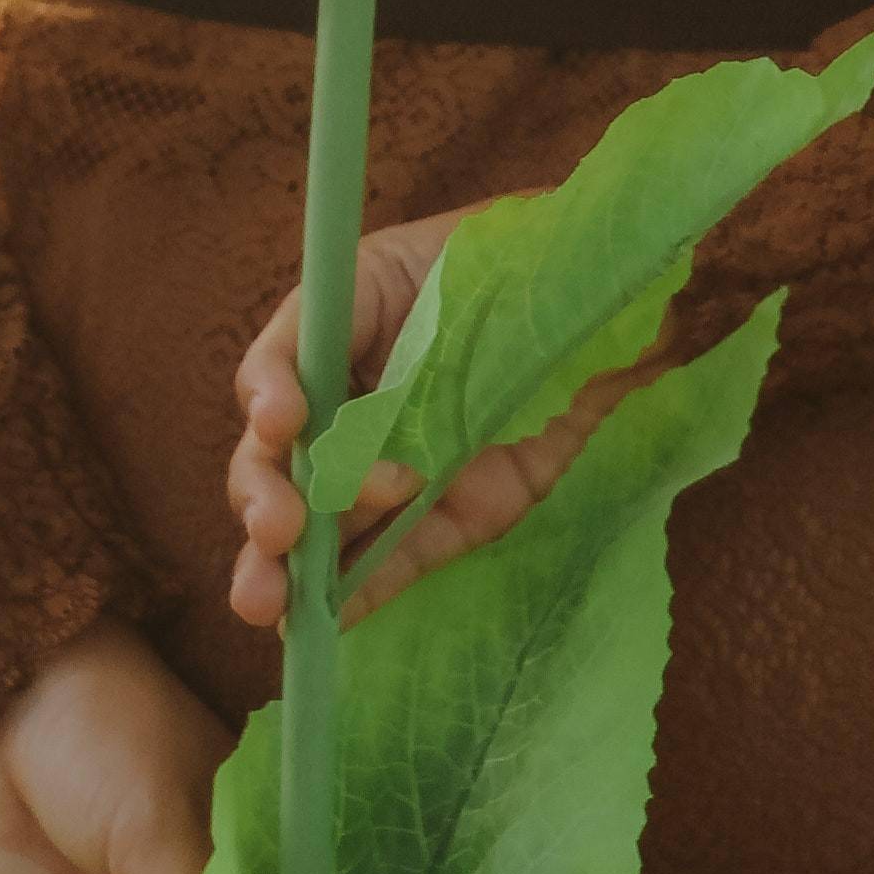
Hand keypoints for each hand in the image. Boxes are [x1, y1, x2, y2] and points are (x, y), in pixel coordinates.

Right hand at [224, 205, 669, 635]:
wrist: (608, 317)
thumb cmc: (547, 262)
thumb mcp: (517, 242)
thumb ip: (497, 267)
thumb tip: (520, 292)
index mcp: (356, 311)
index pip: (291, 351)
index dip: (273, 386)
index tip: (285, 419)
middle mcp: (354, 393)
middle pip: (278, 449)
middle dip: (266, 491)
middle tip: (279, 528)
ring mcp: (388, 463)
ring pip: (311, 519)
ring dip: (280, 563)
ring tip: (266, 604)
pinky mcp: (435, 518)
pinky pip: (384, 562)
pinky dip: (353, 595)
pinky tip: (321, 630)